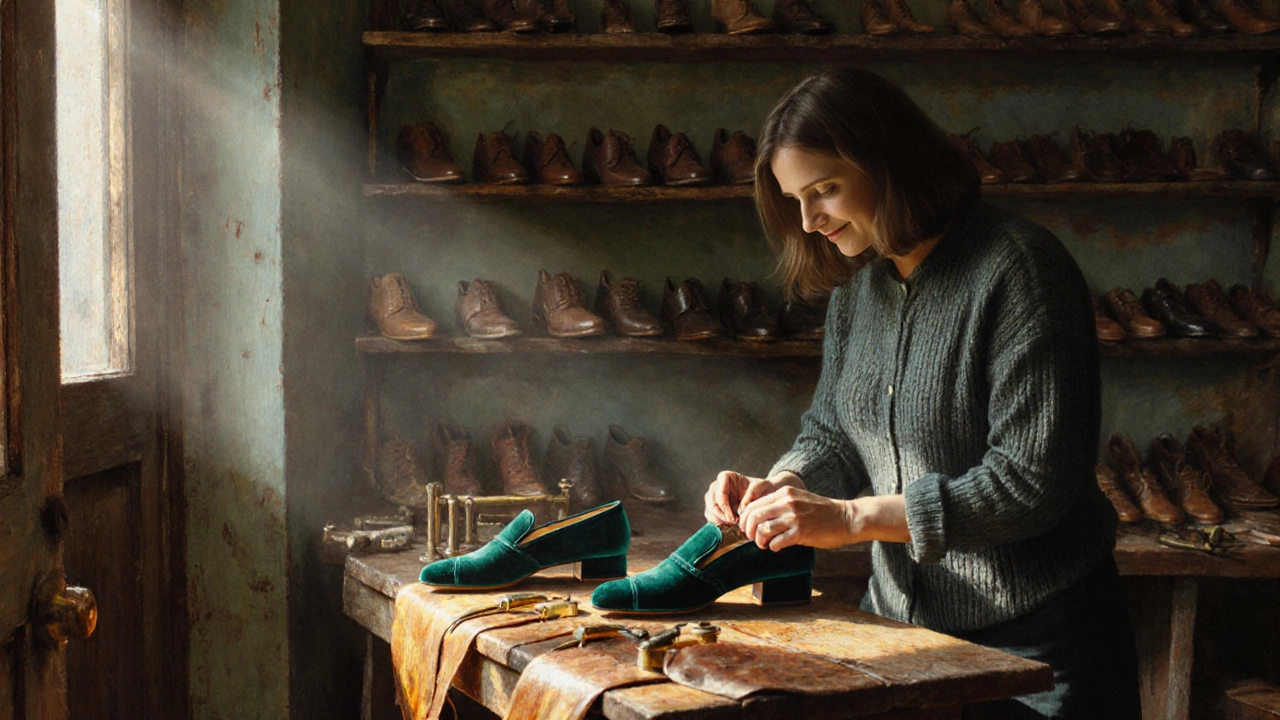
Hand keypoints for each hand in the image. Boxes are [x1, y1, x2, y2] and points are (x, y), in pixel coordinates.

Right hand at [703, 471, 802, 525]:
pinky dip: (718, 524)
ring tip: (731, 527)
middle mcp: (717, 486)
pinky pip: (711, 517)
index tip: (733, 519)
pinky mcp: (715, 508)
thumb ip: (749, 497)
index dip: (724, 507)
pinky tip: (729, 528)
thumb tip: (740, 511)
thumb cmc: (761, 488)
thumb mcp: (760, 489)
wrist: (763, 494)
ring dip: (718, 520)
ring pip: (709, 510)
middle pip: (711, 501)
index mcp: (726, 477)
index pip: (719, 492)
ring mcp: (714, 497)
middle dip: (720, 515)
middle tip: (732, 525)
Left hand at [738, 486, 857, 550]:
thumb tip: (758, 516)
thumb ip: (780, 503)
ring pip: (762, 530)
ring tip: (764, 544)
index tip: (747, 528)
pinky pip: (776, 542)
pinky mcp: (801, 533)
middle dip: (748, 530)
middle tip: (752, 538)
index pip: (754, 504)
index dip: (745, 519)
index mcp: (784, 493)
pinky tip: (777, 548)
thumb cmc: (821, 511)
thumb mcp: (798, 499)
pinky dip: (773, 547)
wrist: (846, 518)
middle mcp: (787, 502)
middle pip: (754, 517)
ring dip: (759, 541)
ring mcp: (794, 517)